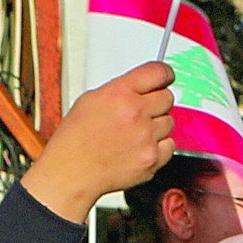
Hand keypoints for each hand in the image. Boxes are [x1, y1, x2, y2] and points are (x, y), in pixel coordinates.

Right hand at [21, 63, 178, 224]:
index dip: (164, 74)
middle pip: (168, 98)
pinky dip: (159, 146)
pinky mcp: (153, 159)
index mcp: (120, 93)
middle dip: (158, 102)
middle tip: (143, 111)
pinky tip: (140, 147)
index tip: (166, 78)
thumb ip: (122, 90)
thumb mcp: (92, 99)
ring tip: (135, 132)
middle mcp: (136, 113)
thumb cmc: (77, 136)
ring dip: (157, 125)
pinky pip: (170, 145)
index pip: (158, 72)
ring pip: (170, 122)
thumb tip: (143, 86)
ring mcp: (146, 137)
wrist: (72, 170)